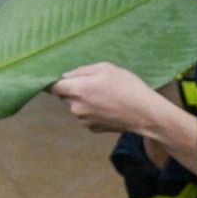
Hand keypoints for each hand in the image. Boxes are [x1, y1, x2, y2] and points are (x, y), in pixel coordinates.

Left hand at [49, 63, 178, 135]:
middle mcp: (75, 107)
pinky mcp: (92, 129)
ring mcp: (83, 120)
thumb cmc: (126, 86)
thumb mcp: (105, 68)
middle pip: (66, 96)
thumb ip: (82, 71)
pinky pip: (86, 117)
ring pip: (76, 107)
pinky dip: (92, 111)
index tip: (53, 79)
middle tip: (94, 84)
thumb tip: (67, 76)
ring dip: (84, 101)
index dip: (52, 82)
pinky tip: (108, 107)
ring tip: (105, 96)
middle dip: (74, 90)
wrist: (144, 113)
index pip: (53, 87)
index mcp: (76, 89)